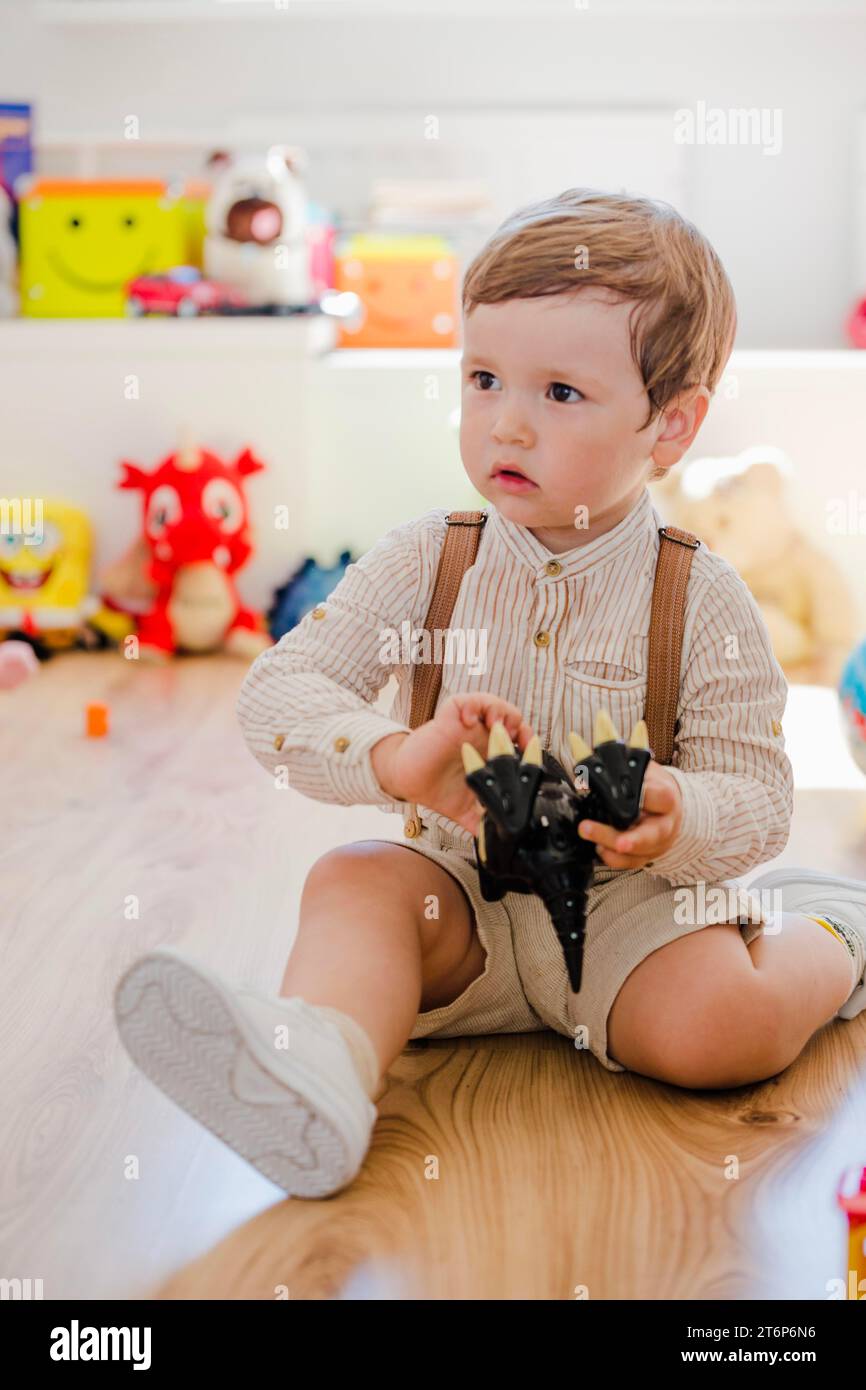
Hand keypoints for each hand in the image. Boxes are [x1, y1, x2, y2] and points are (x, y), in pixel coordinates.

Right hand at [371, 691, 535, 836]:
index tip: (532, 750)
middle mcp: (480, 737)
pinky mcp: (448, 719)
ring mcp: (465, 726)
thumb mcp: (466, 810)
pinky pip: (464, 701)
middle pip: (510, 717)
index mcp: (489, 754)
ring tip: (497, 724)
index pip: (518, 739)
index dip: (529, 741)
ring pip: (491, 704)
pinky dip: (472, 705)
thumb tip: (500, 844)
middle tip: (515, 737)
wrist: (408, 784)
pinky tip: (470, 719)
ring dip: (499, 710)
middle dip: (517, 723)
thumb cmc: (437, 790)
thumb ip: (483, 824)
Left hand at [577, 760, 682, 868]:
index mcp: (667, 800)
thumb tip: (591, 774)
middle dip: (629, 839)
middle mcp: (665, 825)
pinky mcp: (645, 856)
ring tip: (588, 833)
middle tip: (602, 833)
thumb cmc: (653, 787)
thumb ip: (623, 771)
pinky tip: (598, 848)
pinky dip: (612, 858)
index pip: (659, 797)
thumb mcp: (644, 771)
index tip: (618, 792)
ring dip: (610, 847)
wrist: (669, 807)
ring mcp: (656, 844)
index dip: (643, 796)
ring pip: (637, 853)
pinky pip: (629, 863)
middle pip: (650, 835)